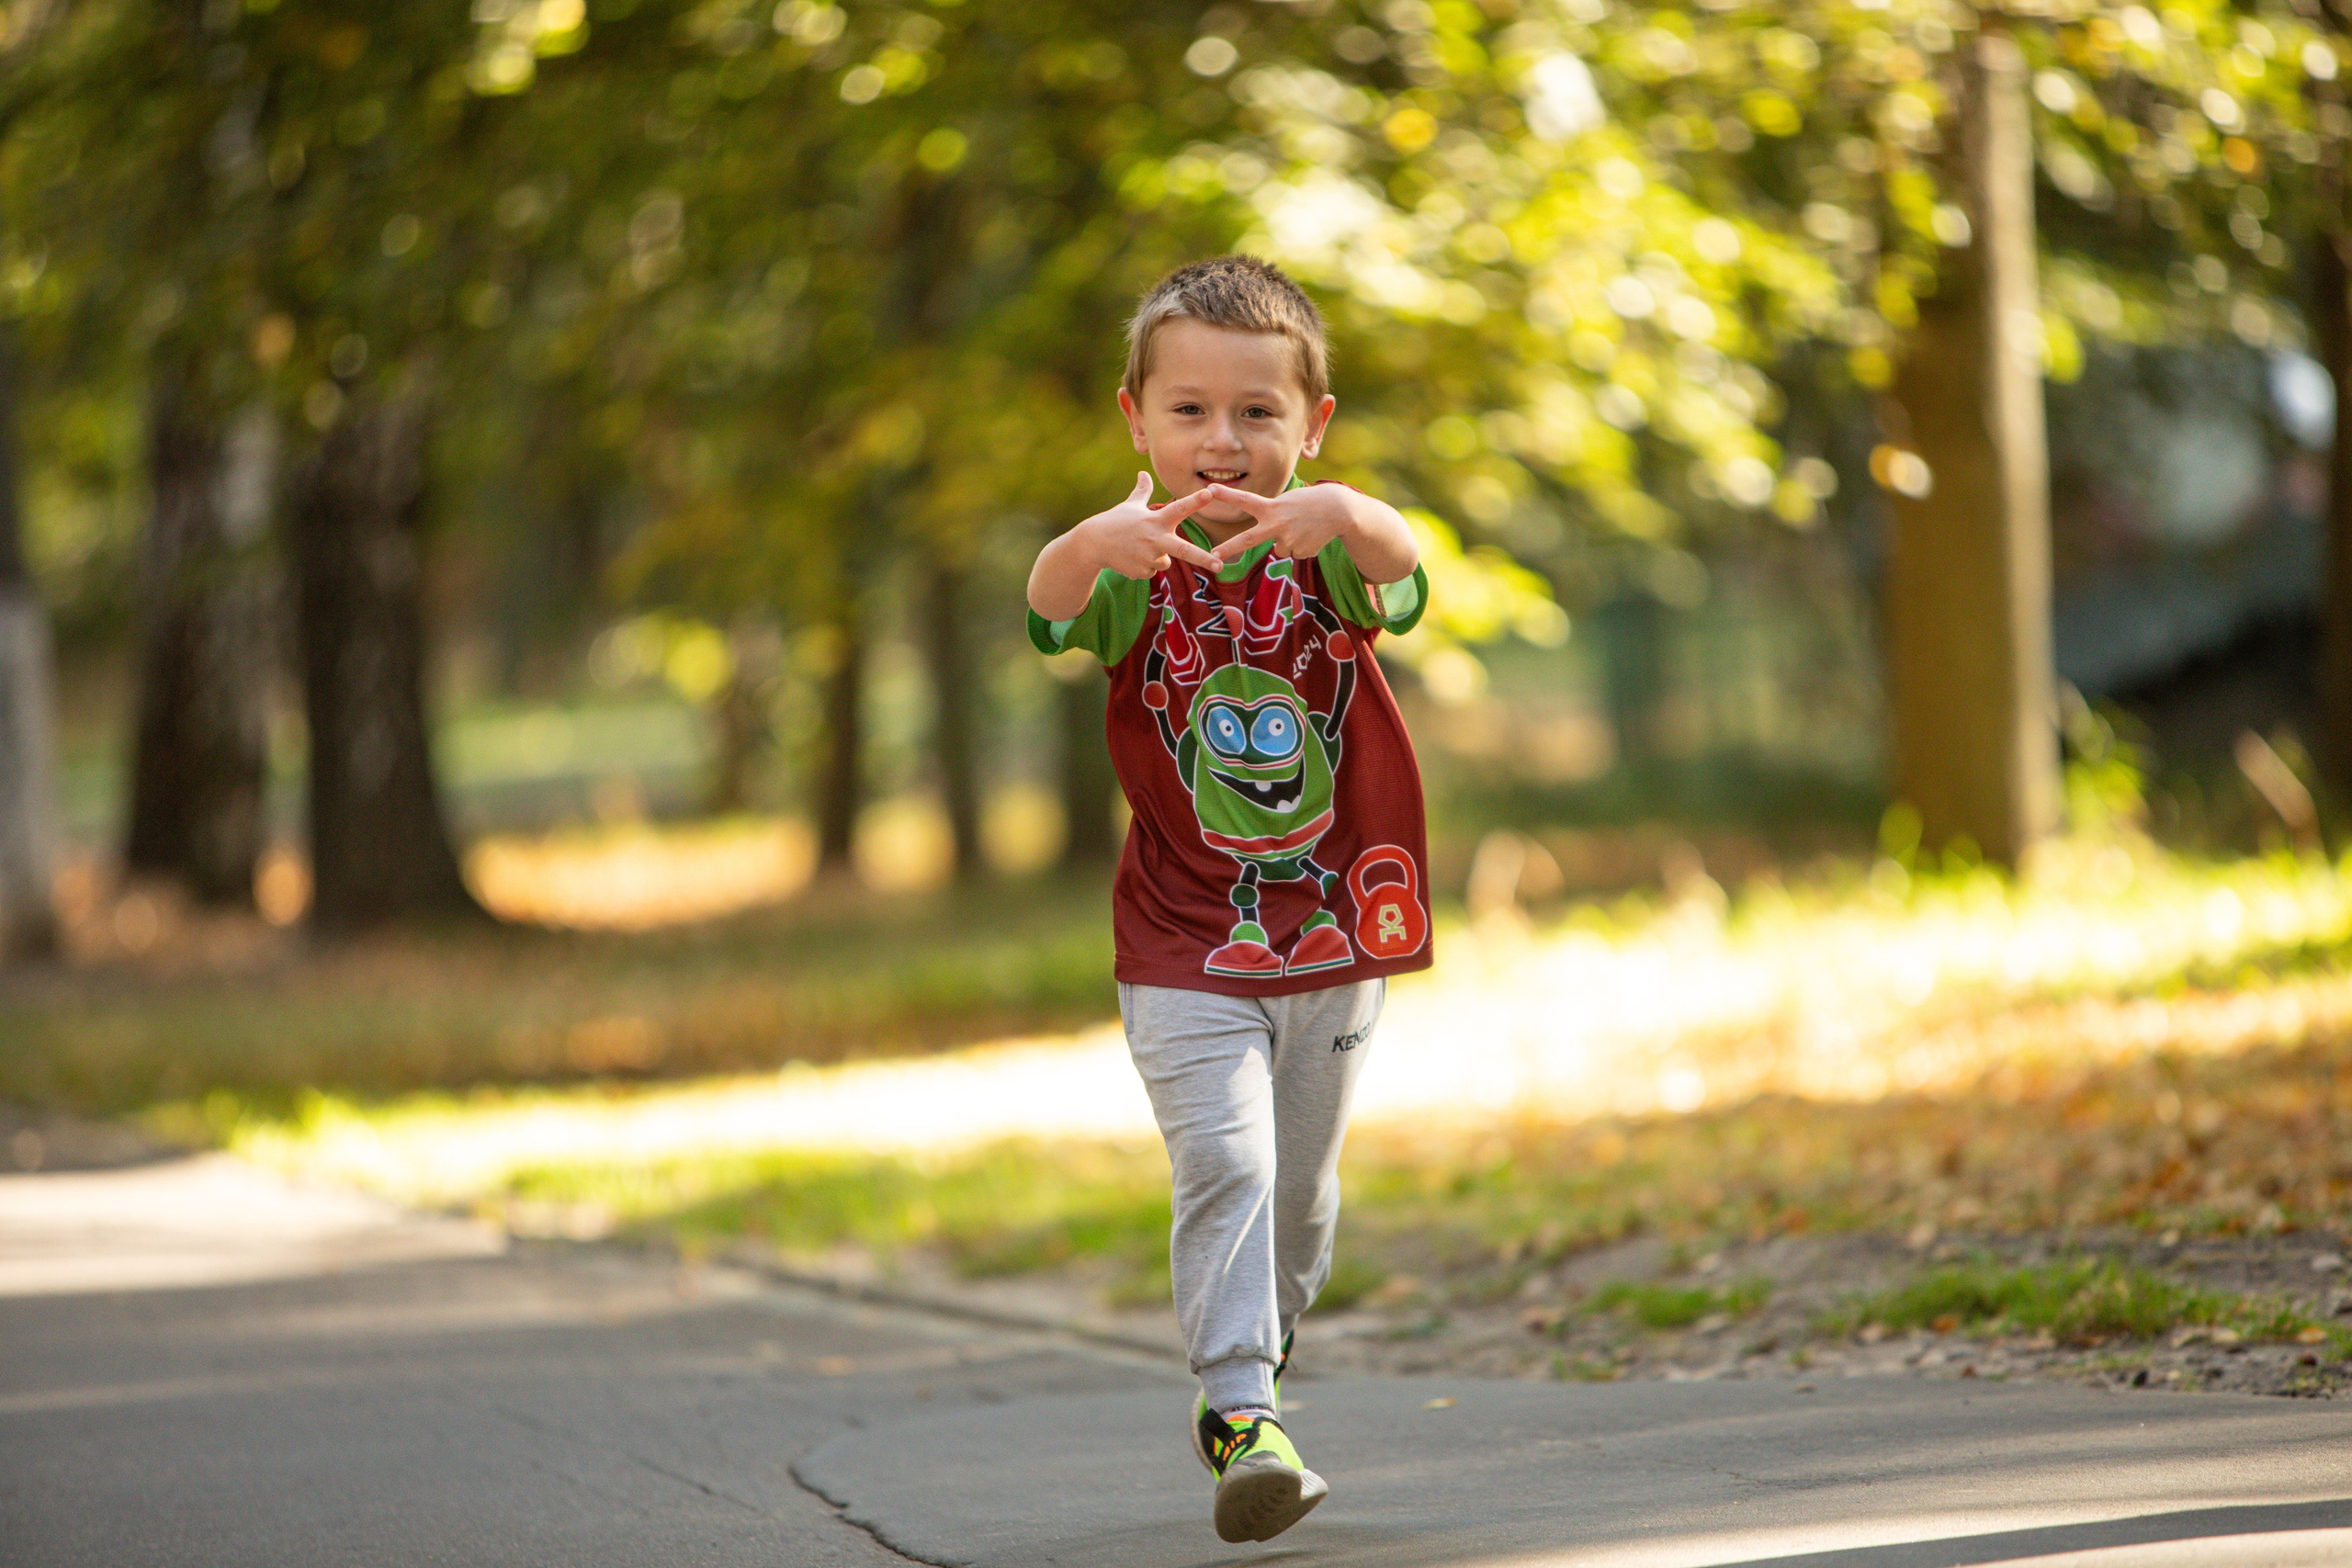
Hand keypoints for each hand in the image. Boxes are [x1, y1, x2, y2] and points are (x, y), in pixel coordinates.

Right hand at [1081, 472, 1224, 576]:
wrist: (1093, 544)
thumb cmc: (1114, 521)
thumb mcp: (1129, 505)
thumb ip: (1142, 491)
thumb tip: (1143, 473)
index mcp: (1156, 519)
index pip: (1180, 507)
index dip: (1196, 500)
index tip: (1210, 493)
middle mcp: (1155, 538)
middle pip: (1185, 550)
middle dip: (1204, 558)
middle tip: (1220, 564)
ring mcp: (1148, 557)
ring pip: (1166, 561)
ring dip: (1157, 556)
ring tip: (1137, 548)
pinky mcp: (1142, 571)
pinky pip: (1153, 571)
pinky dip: (1145, 566)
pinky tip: (1131, 558)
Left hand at [1199, 482, 1348, 562]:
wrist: (1339, 510)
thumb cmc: (1310, 502)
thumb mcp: (1287, 502)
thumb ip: (1273, 519)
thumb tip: (1274, 547)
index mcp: (1272, 508)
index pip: (1245, 500)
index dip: (1226, 495)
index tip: (1208, 489)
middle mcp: (1276, 525)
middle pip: (1247, 540)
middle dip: (1228, 549)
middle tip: (1212, 557)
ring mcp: (1288, 541)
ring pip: (1280, 548)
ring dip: (1289, 541)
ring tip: (1304, 528)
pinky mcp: (1301, 552)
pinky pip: (1295, 553)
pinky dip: (1302, 546)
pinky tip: (1312, 535)